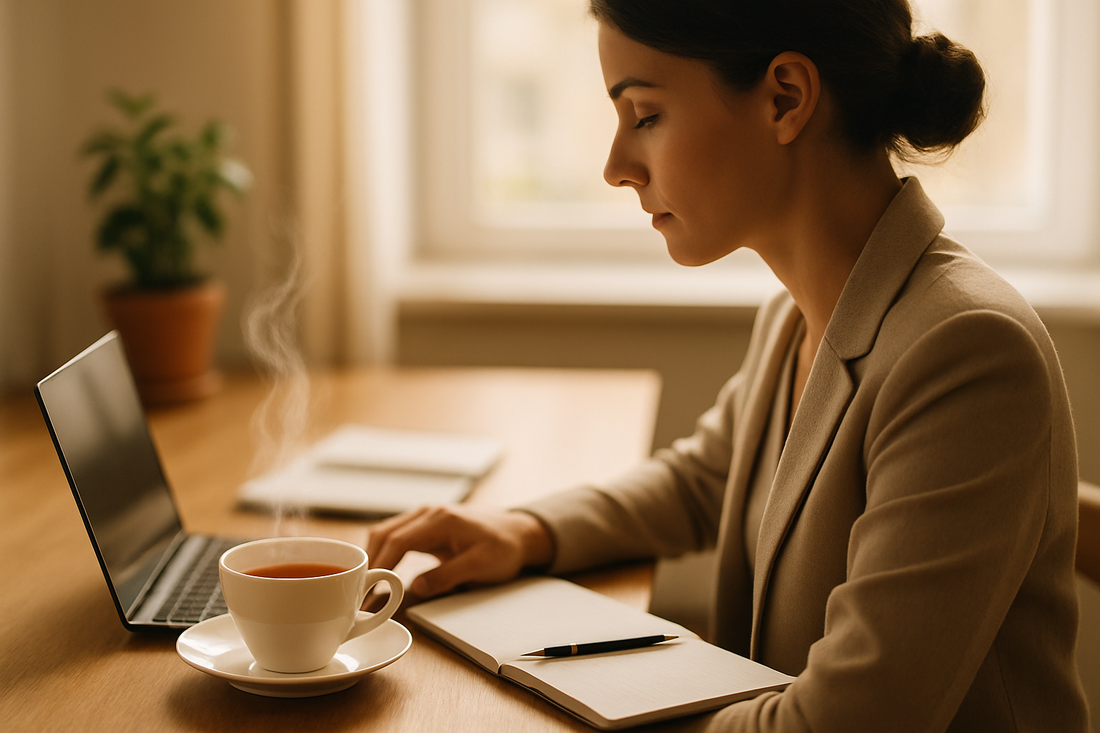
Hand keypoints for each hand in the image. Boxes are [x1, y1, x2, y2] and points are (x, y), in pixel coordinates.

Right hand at [366, 505, 553, 598]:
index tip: (366, 589)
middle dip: (368, 562)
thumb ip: (448, 576)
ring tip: (362, 585)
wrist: (519, 533)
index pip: (398, 541)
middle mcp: (429, 513)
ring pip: (386, 531)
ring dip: (373, 556)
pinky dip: (383, 552)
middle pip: (384, 533)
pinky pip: (395, 534)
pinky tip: (377, 572)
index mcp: (441, 520)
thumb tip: (415, 587)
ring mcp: (425, 516)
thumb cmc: (504, 548)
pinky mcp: (425, 525)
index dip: (379, 567)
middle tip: (356, 591)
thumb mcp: (481, 566)